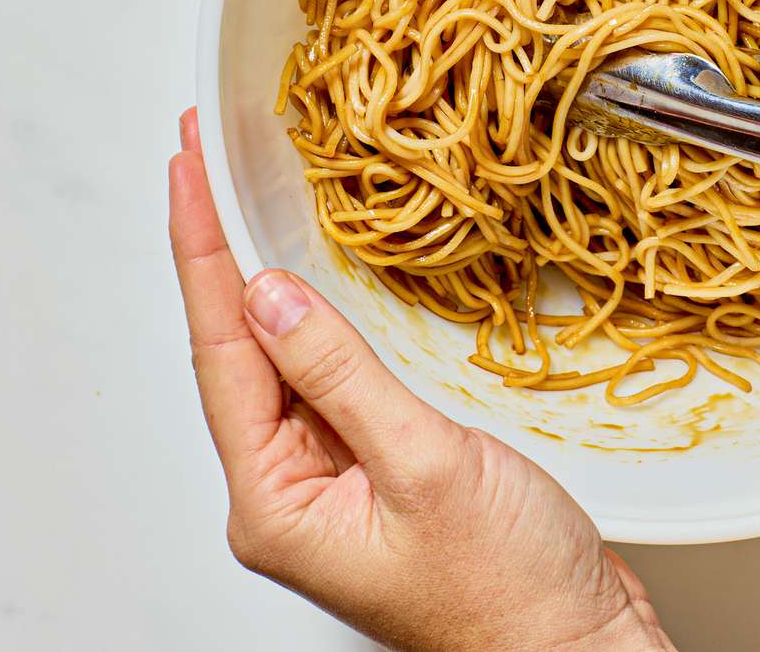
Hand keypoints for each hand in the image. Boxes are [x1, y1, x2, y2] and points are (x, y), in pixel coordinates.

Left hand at [168, 109, 671, 650]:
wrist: (573, 645)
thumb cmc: (507, 591)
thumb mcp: (423, 468)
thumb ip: (344, 377)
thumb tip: (271, 296)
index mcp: (276, 503)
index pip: (222, 352)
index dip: (202, 251)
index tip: (186, 170)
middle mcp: (292, 490)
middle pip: (241, 350)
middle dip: (222, 250)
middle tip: (202, 156)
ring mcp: (336, 478)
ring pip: (289, 358)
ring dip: (271, 275)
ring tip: (242, 194)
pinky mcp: (383, 466)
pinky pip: (339, 376)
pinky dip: (330, 316)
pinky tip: (321, 276)